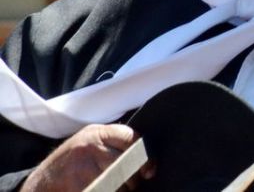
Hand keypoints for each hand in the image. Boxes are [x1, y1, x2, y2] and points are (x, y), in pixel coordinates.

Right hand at [25, 124, 150, 190]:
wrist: (41, 183)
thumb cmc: (72, 163)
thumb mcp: (89, 143)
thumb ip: (114, 143)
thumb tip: (148, 159)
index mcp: (96, 132)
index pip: (131, 138)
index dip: (145, 156)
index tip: (149, 170)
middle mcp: (89, 146)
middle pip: (127, 162)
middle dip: (133, 177)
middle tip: (130, 184)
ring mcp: (82, 166)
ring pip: (119, 180)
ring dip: (123, 189)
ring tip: (114, 188)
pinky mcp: (79, 185)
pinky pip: (106, 190)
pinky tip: (105, 190)